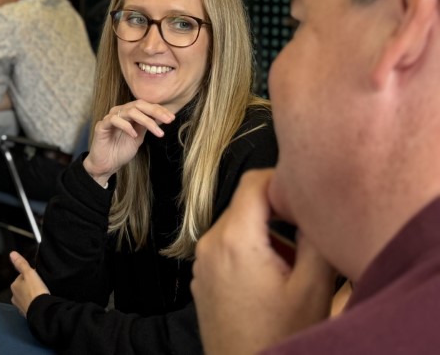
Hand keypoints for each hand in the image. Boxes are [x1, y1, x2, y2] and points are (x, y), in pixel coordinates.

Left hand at [9, 251, 48, 317]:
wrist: (41, 310)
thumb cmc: (35, 291)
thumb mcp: (29, 273)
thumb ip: (21, 263)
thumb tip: (12, 254)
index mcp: (14, 285)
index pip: (21, 277)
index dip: (30, 276)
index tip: (37, 278)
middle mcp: (14, 296)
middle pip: (23, 287)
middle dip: (29, 286)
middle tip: (39, 286)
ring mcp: (19, 306)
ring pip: (25, 297)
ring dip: (31, 296)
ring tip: (40, 294)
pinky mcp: (26, 313)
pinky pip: (29, 306)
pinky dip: (33, 304)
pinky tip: (39, 303)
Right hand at [83, 100, 173, 185]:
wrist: (106, 165)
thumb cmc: (120, 151)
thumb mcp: (138, 137)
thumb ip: (145, 126)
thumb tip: (161, 117)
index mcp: (128, 113)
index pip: (145, 106)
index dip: (159, 110)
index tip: (172, 118)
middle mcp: (119, 112)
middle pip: (139, 104)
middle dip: (155, 111)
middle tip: (168, 120)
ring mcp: (110, 117)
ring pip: (130, 111)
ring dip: (146, 120)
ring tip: (157, 132)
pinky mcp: (101, 126)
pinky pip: (114, 120)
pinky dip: (126, 126)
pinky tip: (134, 135)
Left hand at [192, 170, 335, 354]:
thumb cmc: (278, 338)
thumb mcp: (312, 287)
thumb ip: (316, 237)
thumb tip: (316, 205)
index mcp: (234, 238)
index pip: (253, 181)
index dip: (282, 181)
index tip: (306, 195)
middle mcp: (210, 244)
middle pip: (247, 206)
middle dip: (279, 217)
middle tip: (307, 241)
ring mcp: (203, 262)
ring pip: (240, 228)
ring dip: (268, 238)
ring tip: (292, 272)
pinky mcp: (204, 278)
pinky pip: (229, 250)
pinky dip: (252, 254)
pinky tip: (273, 284)